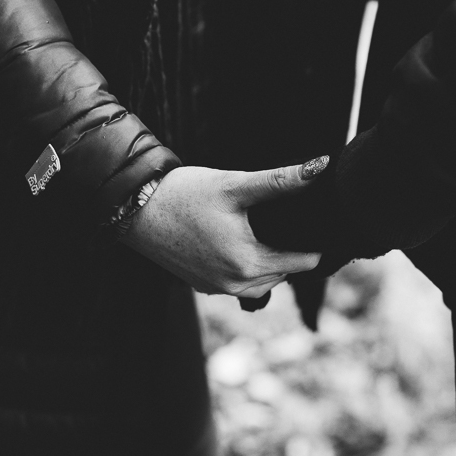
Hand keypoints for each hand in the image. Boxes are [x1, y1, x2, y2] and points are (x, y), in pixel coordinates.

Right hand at [122, 164, 321, 296]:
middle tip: (299, 221)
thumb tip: (321, 167)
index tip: (319, 222)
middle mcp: (235, 285)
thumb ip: (281, 180)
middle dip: (294, 250)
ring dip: (272, 261)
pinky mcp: (201, 285)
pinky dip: (248, 267)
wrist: (135, 208)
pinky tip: (244, 242)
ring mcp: (217, 288)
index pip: (305, 261)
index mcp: (249, 263)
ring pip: (263, 282)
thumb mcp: (235, 184)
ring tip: (274, 232)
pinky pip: (238, 282)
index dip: (316, 240)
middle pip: (285, 272)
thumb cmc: (184, 194)